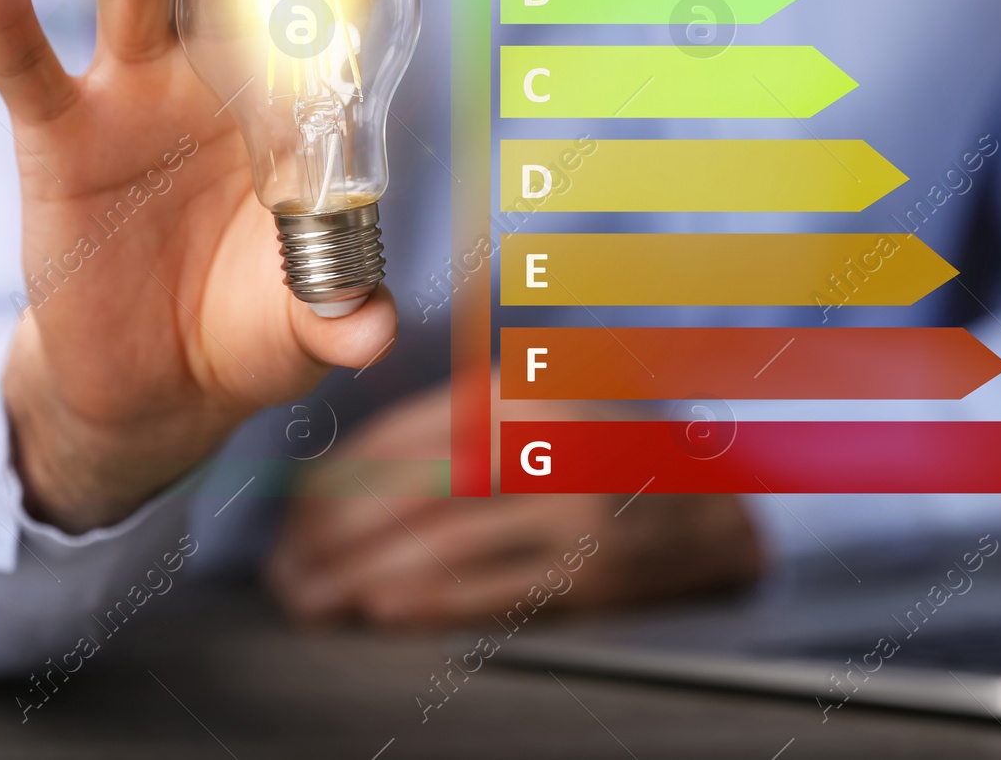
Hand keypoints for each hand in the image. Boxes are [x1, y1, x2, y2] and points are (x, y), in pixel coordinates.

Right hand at [0, 0, 415, 531]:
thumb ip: (338, 315)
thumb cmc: (244, 335)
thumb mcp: (301, 328)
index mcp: (287, 104)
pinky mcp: (58, 138)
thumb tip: (377, 332)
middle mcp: (212, 80)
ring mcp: (132, 98)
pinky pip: (24, 66)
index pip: (327, 4)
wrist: (155, 387)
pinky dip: (3, 14)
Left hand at [265, 385, 766, 626]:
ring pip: (438, 541)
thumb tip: (346, 477)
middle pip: (406, 490)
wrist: (717, 496)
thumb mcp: (533, 405)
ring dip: (360, 576)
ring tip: (311, 597)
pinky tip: (378, 608)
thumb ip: (455, 425)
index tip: (289, 515)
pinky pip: (492, 587)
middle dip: (330, 535)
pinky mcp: (592, 568)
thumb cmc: (603, 448)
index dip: (333, 481)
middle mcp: (539, 438)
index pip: (398, 438)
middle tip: (283, 567)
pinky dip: (428, 599)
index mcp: (514, 392)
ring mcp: (569, 505)